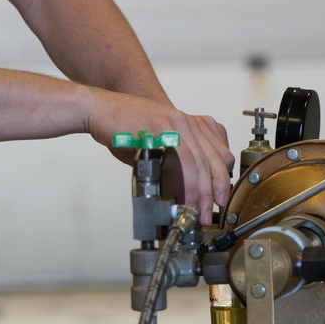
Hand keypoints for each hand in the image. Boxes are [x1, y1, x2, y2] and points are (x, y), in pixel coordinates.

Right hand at [86, 92, 232, 223]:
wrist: (101, 109)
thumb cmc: (126, 128)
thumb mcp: (159, 141)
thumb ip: (176, 160)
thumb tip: (186, 191)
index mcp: (190, 123)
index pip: (221, 154)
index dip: (223, 181)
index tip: (220, 200)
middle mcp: (186, 121)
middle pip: (214, 160)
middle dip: (214, 192)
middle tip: (208, 213)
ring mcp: (175, 123)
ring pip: (200, 163)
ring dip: (200, 193)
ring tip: (196, 211)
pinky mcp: (161, 129)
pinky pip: (181, 160)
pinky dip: (185, 184)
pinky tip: (183, 198)